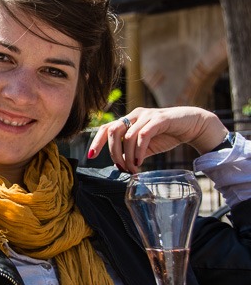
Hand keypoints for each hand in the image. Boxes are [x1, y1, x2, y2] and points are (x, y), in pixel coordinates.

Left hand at [88, 106, 227, 172]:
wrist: (193, 125)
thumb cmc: (168, 135)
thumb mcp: (146, 147)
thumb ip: (133, 153)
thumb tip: (120, 165)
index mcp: (129, 121)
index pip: (106, 128)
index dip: (96, 141)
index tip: (90, 156)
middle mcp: (135, 116)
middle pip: (112, 130)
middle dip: (112, 152)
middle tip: (121, 167)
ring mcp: (146, 116)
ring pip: (127, 135)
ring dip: (127, 155)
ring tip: (133, 169)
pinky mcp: (159, 119)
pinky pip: (143, 135)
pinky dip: (138, 150)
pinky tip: (139, 162)